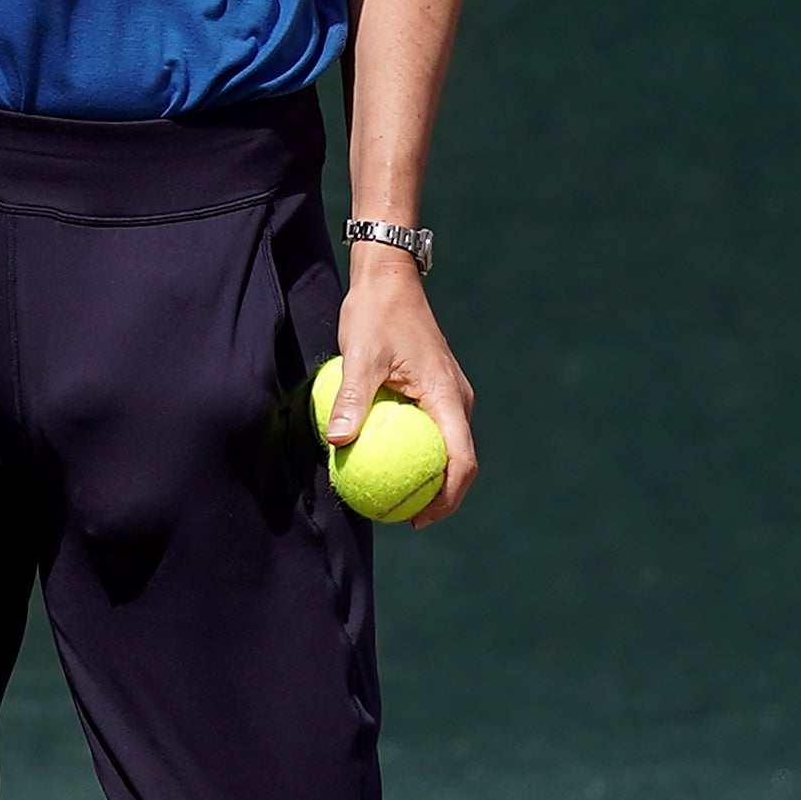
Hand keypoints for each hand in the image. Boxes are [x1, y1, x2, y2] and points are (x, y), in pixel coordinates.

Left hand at [326, 246, 478, 523]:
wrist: (390, 280)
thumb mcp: (360, 355)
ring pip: (448, 447)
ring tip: (394, 497)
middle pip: (460, 461)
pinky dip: (416, 452)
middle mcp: (456, 399)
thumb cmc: (376, 314)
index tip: (418, 519)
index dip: (447, 498)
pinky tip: (384, 461)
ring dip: (428, 476)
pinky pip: (432, 431)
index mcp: (448, 397)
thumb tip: (339, 441)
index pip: (462, 460)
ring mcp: (448, 395)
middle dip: (438, 496)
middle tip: (402, 517)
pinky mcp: (435, 390)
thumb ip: (353, 398)